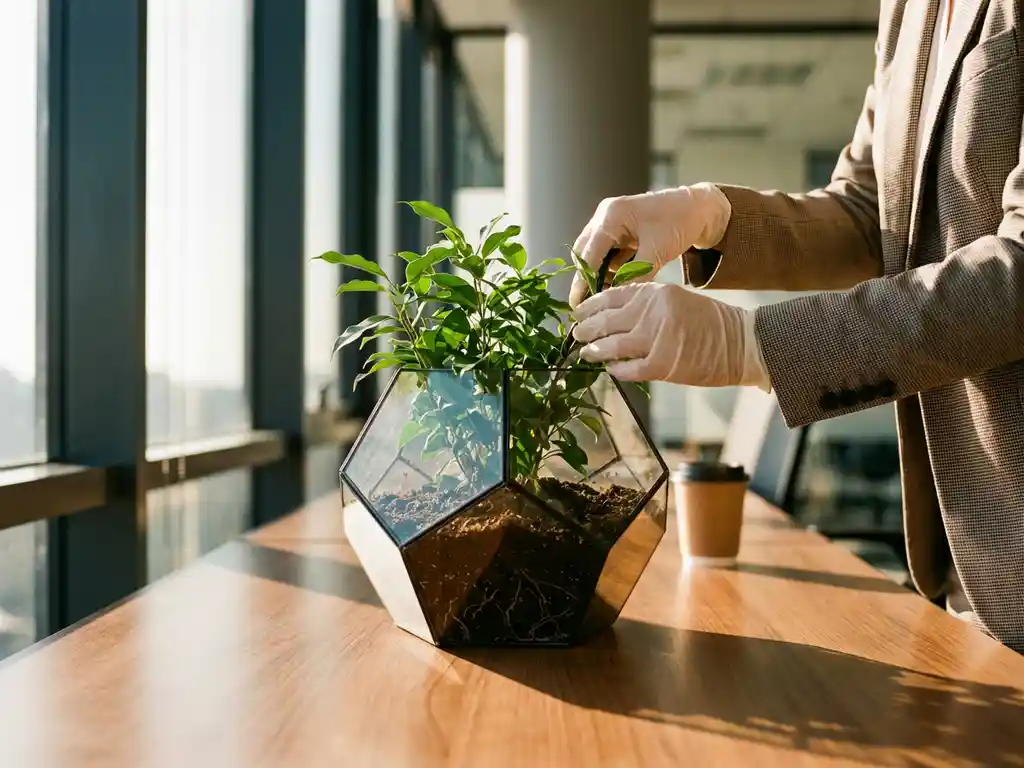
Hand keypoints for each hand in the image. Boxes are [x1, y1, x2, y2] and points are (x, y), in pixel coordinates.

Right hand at [568, 182, 730, 307]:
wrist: (700, 208)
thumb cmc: (680, 221)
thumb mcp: (657, 251)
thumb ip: (635, 276)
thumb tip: (616, 301)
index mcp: (611, 215)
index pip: (587, 254)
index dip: (581, 282)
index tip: (577, 306)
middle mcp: (605, 217)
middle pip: (584, 254)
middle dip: (587, 279)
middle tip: (590, 306)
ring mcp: (610, 223)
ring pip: (594, 255)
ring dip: (600, 275)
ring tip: (608, 297)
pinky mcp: (619, 232)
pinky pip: (608, 255)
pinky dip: (612, 270)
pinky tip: (619, 284)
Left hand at [572, 282, 770, 389]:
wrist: (742, 343)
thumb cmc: (711, 324)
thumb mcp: (678, 301)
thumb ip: (648, 306)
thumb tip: (614, 318)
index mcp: (657, 293)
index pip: (613, 295)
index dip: (591, 305)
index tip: (578, 312)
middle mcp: (654, 312)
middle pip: (607, 320)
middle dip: (586, 329)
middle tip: (576, 335)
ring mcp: (657, 339)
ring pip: (612, 346)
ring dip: (595, 351)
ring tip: (586, 353)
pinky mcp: (662, 365)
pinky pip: (628, 369)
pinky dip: (616, 370)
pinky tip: (611, 369)